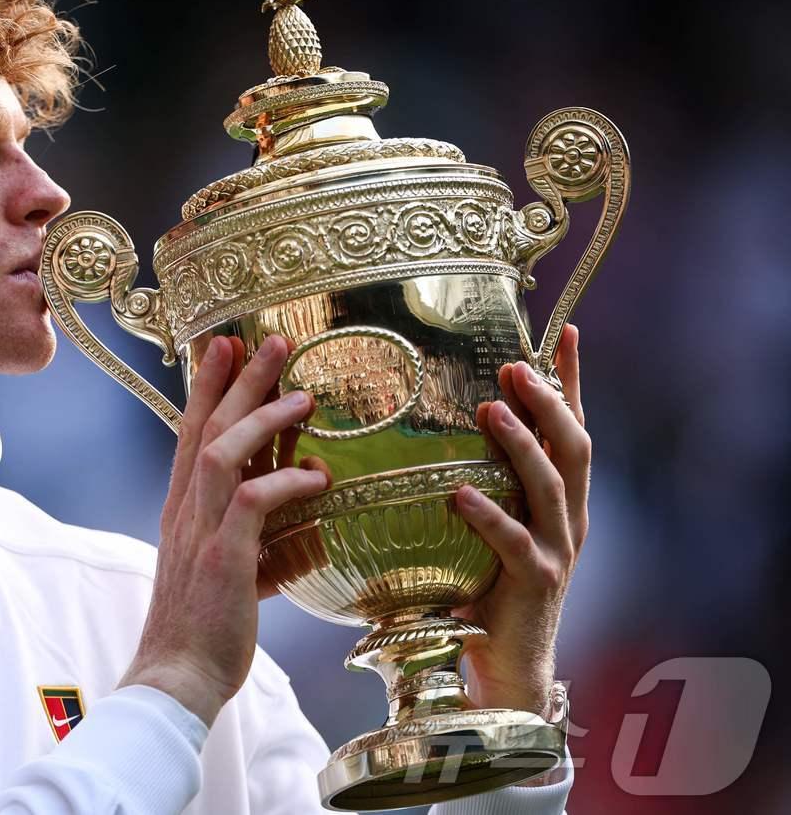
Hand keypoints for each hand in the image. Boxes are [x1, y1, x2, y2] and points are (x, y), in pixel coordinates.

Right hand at [119, 334, 330, 726]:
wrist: (176, 678)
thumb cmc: (206, 630)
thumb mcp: (231, 571)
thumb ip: (258, 539)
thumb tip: (303, 518)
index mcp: (183, 510)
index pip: (192, 434)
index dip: (208, 388)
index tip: (227, 349)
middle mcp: (185, 511)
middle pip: (207, 427)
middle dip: (238, 380)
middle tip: (270, 340)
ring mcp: (200, 531)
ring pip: (224, 451)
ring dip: (263, 416)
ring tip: (303, 394)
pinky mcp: (223, 556)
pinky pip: (253, 501)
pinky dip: (286, 481)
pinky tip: (317, 475)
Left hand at [452, 324, 589, 715]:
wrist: (507, 669)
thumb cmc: (484, 591)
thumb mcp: (484, 527)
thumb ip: (474, 483)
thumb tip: (427, 433)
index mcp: (560, 500)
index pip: (572, 428)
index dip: (570, 380)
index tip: (564, 331)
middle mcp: (568, 519)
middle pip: (573, 445)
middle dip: (549, 400)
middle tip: (516, 365)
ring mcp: (556, 550)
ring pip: (550, 484)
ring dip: (521, 442)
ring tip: (490, 409)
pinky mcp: (533, 583)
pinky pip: (512, 542)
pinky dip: (487, 516)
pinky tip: (459, 493)